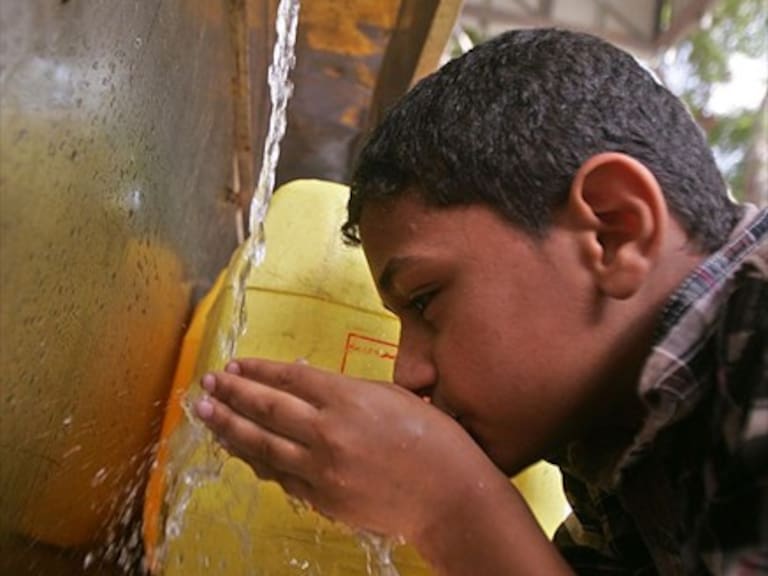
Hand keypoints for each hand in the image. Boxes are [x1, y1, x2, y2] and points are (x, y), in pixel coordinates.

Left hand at [193, 357, 497, 540]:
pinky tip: (240, 449)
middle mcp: (326, 431)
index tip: (235, 364)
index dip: (257, 369)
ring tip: (206, 413)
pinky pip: (279, 475)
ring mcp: (320, 468)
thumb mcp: (390, 396)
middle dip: (231, 393)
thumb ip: (343, 390)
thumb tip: (303, 382)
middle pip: (265, 407)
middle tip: (205, 383)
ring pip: (262, 444)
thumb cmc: (431, 437)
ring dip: (229, 427)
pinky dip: (256, 460)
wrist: (449, 495)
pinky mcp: (322, 498)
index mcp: (347, 398)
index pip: (288, 377)